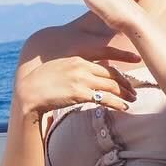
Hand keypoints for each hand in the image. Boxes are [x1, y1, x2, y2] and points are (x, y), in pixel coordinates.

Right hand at [14, 46, 139, 119]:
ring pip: (111, 86)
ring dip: (125, 94)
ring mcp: (80, 80)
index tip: (136, 60)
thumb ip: (77, 69)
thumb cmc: (43, 82)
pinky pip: (104, 99)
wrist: (29, 92)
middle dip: (126, 83)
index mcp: (78, 59)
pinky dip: (117, 103)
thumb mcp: (62, 68)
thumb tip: (91, 75)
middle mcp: (81, 67)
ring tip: (132, 100)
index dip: (123, 58)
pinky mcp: (79, 93)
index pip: (106, 57)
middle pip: (112, 74)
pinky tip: (123, 108)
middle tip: (134, 91)